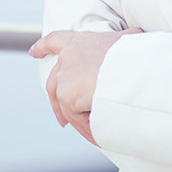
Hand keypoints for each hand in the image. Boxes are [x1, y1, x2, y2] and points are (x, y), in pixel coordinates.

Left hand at [28, 27, 141, 146]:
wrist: (136, 69)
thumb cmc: (136, 55)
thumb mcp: (129, 41)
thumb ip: (125, 40)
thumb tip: (137, 35)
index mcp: (80, 42)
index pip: (55, 40)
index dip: (43, 47)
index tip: (33, 52)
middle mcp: (68, 58)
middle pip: (54, 81)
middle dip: (56, 101)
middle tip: (62, 119)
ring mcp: (65, 77)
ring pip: (65, 105)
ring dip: (78, 120)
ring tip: (93, 133)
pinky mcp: (67, 97)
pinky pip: (76, 119)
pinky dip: (87, 129)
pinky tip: (99, 136)